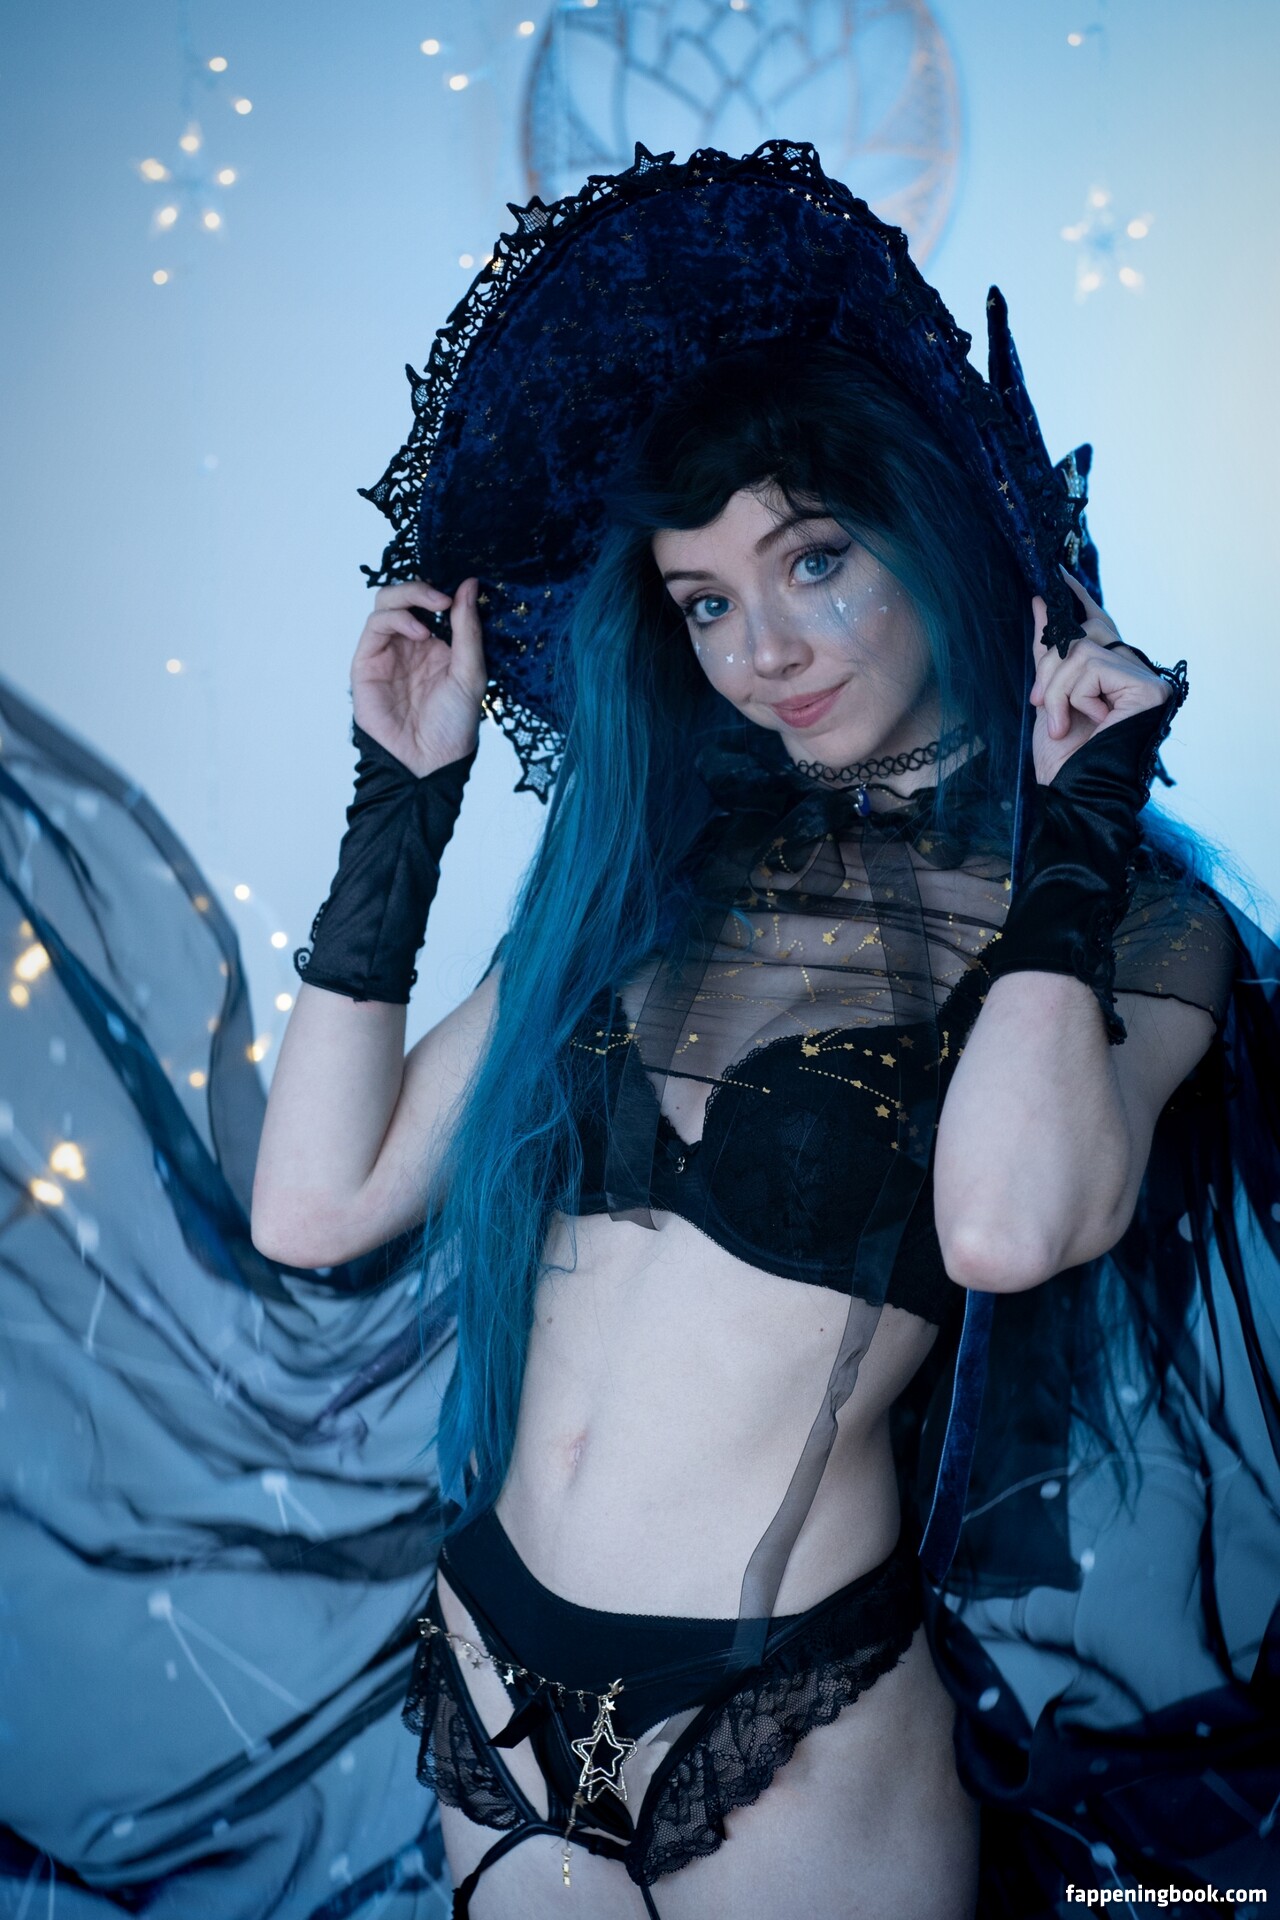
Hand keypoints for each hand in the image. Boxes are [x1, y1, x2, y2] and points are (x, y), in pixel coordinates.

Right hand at [350, 577, 486, 777]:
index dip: (445, 590)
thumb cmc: (453, 724)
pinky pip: (375, 626)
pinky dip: (397, 619)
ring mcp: (388, 652)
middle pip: (405, 596)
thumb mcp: (471, 672)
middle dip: (422, 588)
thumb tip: (469, 585)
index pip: (433, 603)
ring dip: (410, 598)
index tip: (465, 588)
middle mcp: (411, 645)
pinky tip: (419, 632)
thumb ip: (468, 629)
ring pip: (386, 603)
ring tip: (434, 609)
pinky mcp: (367, 662)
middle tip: (444, 596)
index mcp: (438, 645)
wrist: (428, 761)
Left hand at [1028, 569, 1171, 785]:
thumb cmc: (1064, 759)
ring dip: (1057, 691)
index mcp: (1113, 674)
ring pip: (1080, 652)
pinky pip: (1091, 667)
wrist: (1074, 795)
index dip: (1076, 601)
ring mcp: (1145, 680)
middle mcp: (1135, 672)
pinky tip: (1085, 724)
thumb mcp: (1049, 696)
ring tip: (1061, 725)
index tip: (1054, 575)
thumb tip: (1041, 603)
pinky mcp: (1147, 689)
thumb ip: (1049, 654)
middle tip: (1041, 704)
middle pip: (1082, 637)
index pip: (1097, 626)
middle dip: (1050, 668)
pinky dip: (1074, 697)